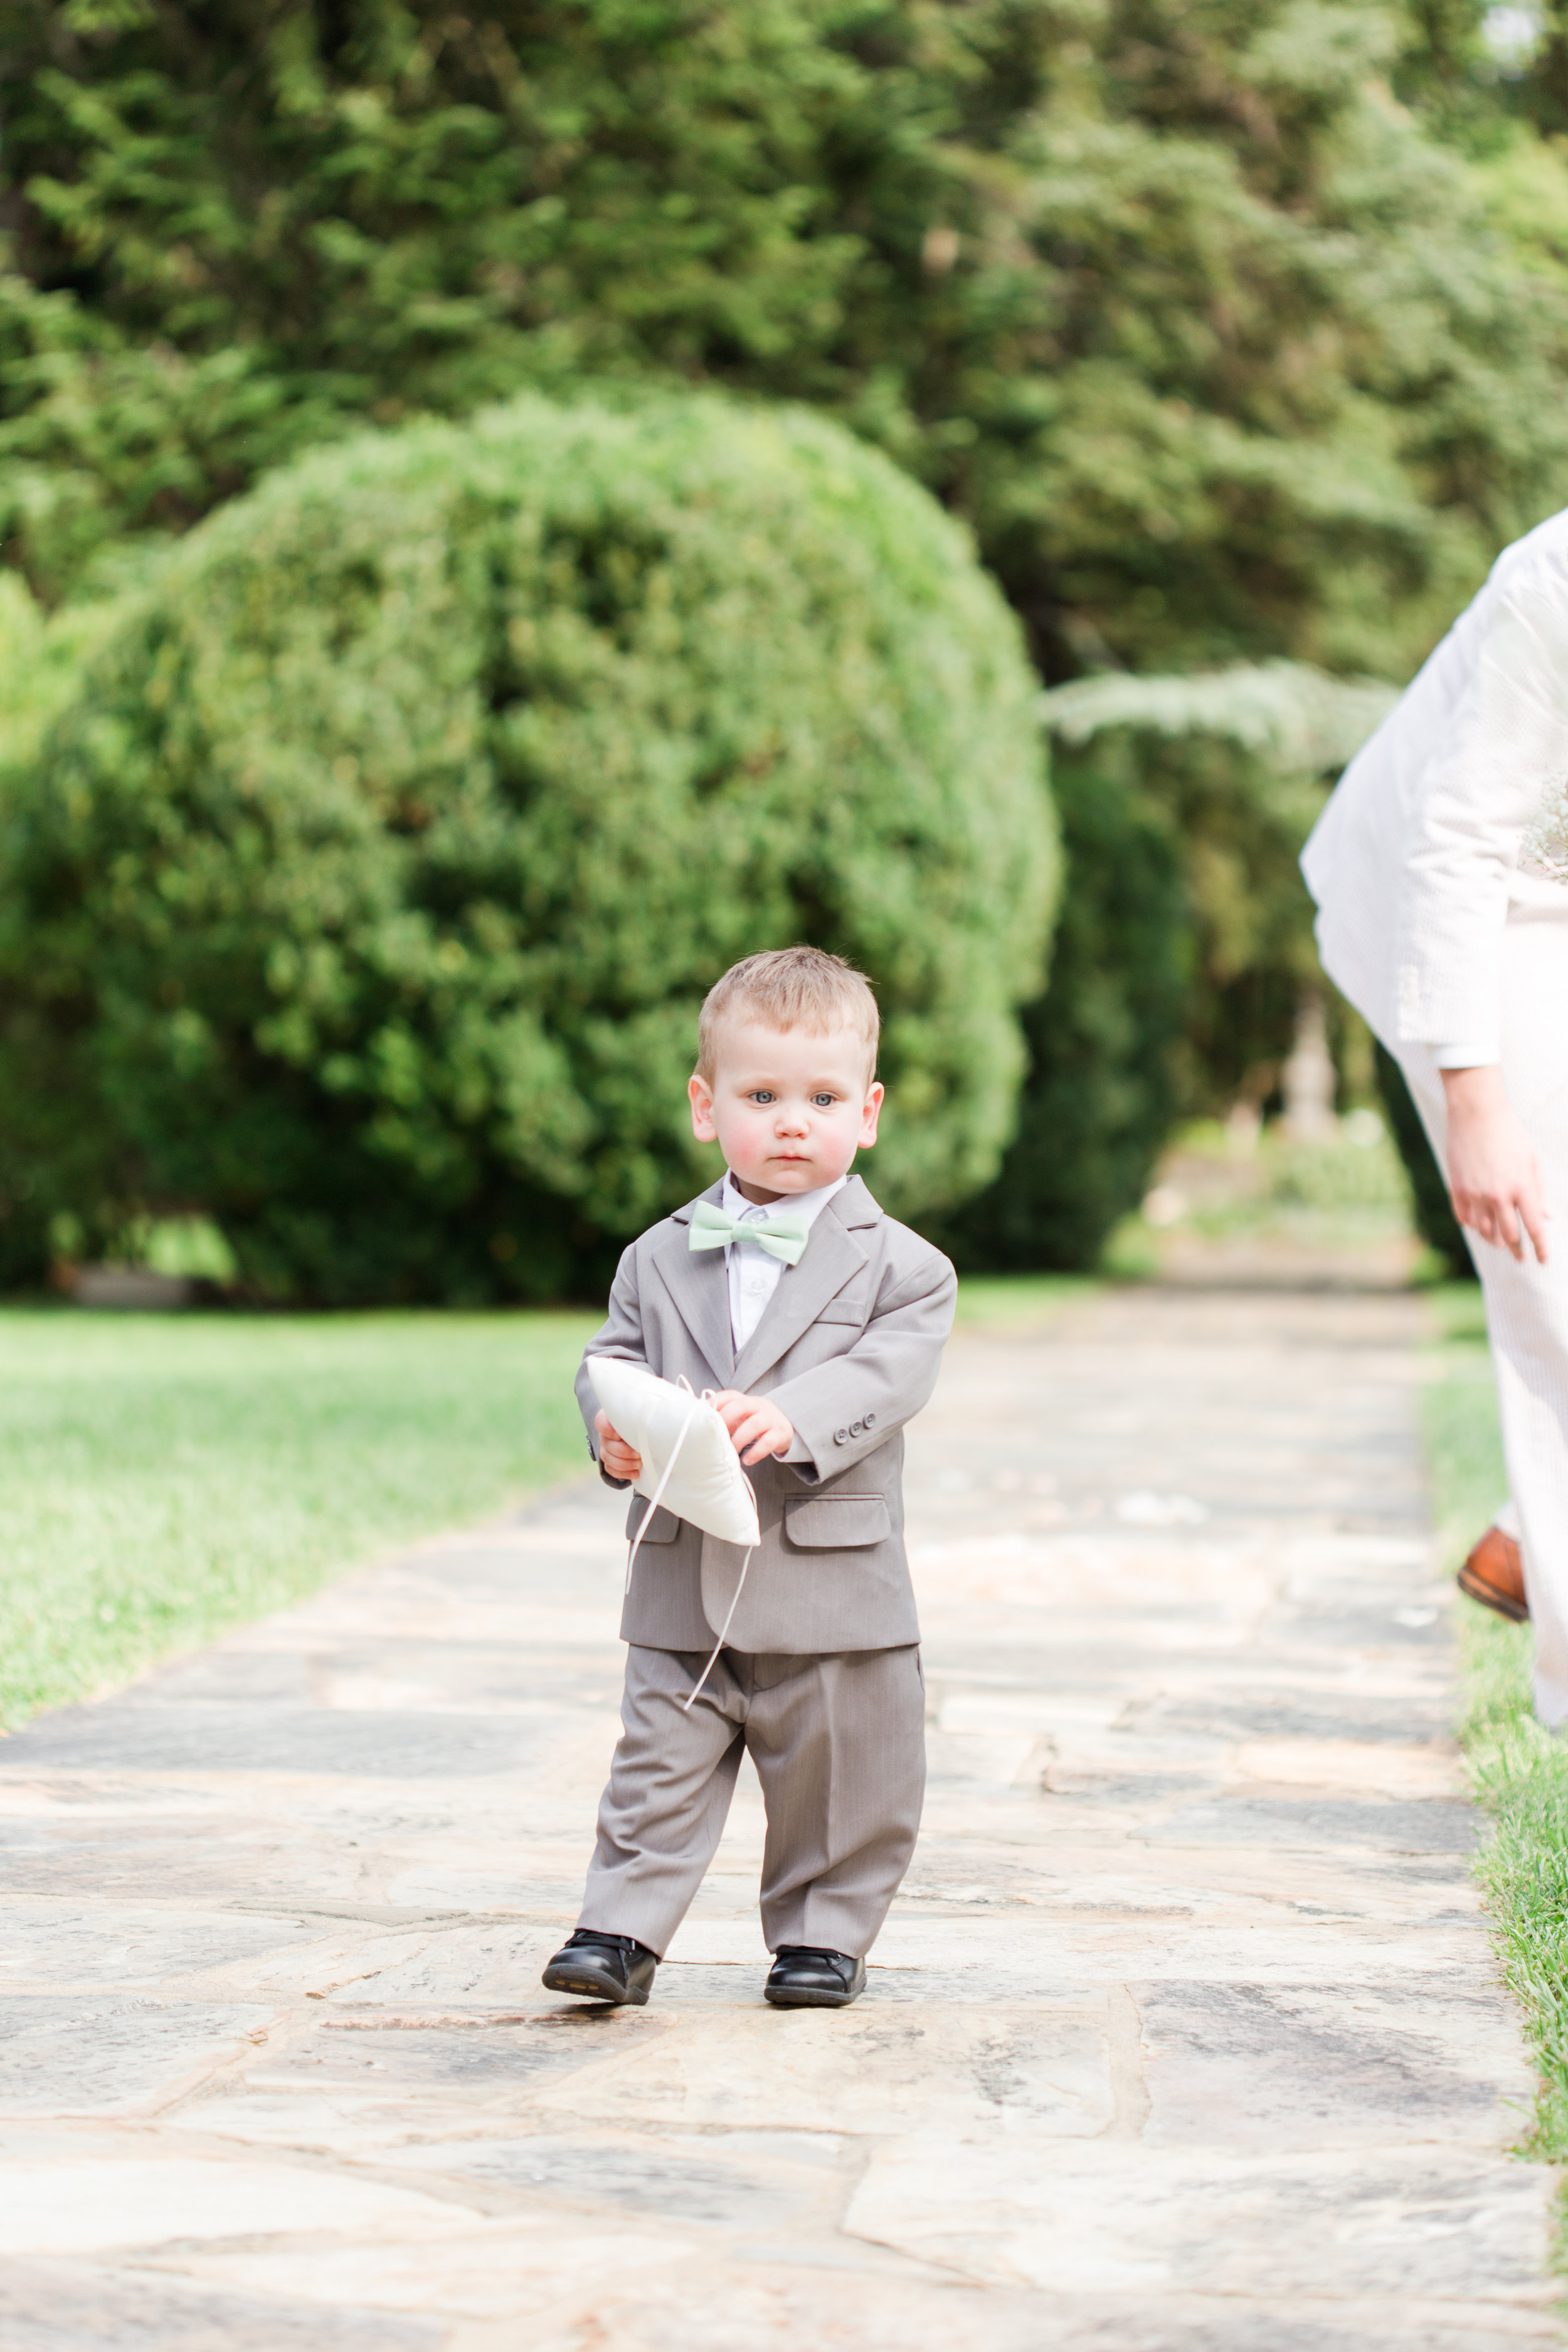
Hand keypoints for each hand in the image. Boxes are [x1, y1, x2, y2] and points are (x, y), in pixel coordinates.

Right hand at [594, 1409, 642, 1482]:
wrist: (639, 1436)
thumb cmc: (640, 1424)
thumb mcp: (639, 1419)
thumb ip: (640, 1420)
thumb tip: (655, 1423)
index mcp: (609, 1420)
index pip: (600, 1422)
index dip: (607, 1430)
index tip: (619, 1436)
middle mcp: (605, 1435)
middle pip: (607, 1444)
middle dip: (624, 1451)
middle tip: (638, 1454)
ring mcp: (605, 1449)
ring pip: (608, 1458)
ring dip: (625, 1464)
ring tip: (639, 1464)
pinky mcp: (608, 1462)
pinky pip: (611, 1470)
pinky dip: (624, 1473)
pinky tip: (636, 1474)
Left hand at [709, 1388, 795, 1467]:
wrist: (784, 1426)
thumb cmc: (753, 1423)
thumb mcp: (740, 1416)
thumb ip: (723, 1417)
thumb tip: (697, 1425)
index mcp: (745, 1400)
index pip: (729, 1395)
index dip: (715, 1403)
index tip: (704, 1416)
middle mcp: (758, 1405)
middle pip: (741, 1405)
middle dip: (726, 1420)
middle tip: (716, 1437)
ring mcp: (771, 1419)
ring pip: (755, 1424)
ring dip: (740, 1439)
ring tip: (731, 1452)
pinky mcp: (780, 1434)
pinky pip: (769, 1442)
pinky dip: (756, 1452)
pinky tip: (747, 1461)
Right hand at [1442, 1066, 1549, 1262]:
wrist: (1476, 1114)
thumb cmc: (1509, 1133)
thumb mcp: (1532, 1161)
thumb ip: (1539, 1191)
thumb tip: (1548, 1216)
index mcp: (1522, 1188)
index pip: (1535, 1228)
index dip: (1541, 1248)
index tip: (1543, 1260)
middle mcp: (1498, 1195)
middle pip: (1509, 1235)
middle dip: (1516, 1250)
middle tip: (1520, 1257)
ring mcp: (1475, 1193)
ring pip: (1484, 1231)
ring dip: (1494, 1240)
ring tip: (1499, 1243)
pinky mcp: (1457, 1188)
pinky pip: (1464, 1217)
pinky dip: (1473, 1225)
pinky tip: (1478, 1226)